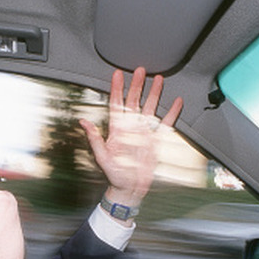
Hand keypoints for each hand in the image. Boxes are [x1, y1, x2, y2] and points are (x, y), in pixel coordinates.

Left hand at [80, 67, 182, 222]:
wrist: (129, 189)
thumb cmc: (114, 175)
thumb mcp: (102, 157)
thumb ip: (94, 139)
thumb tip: (83, 122)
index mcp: (117, 130)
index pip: (116, 104)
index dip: (116, 89)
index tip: (117, 74)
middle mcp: (131, 128)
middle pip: (135, 101)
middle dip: (137, 85)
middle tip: (140, 69)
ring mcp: (144, 133)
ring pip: (150, 108)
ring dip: (154, 93)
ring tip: (158, 79)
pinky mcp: (156, 141)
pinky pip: (165, 123)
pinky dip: (171, 112)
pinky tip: (176, 101)